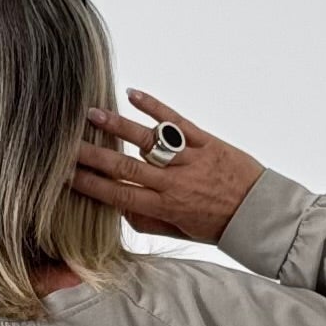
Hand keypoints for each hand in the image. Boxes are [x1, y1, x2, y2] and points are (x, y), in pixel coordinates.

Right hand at [69, 88, 265, 243]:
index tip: (66, 175)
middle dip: (92, 156)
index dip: (90, 185)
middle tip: (65, 144)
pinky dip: (153, 106)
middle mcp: (173, 183)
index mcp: (165, 208)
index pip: (119, 195)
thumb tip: (120, 210)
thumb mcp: (182, 231)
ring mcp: (189, 159)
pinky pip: (175, 121)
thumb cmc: (219, 224)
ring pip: (146, 140)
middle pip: (125, 167)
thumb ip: (150, 222)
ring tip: (91, 114)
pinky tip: (133, 94)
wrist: (259, 212)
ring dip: (117, 126)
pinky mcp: (205, 141)